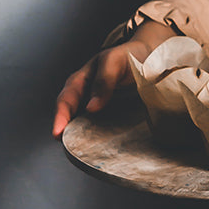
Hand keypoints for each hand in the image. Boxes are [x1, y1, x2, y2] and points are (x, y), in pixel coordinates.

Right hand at [52, 20, 174, 138]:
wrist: (150, 58)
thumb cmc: (129, 56)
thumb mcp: (114, 61)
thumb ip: (103, 81)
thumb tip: (91, 108)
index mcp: (80, 82)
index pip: (65, 101)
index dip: (60, 118)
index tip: (58, 133)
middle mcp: (83, 97)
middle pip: (69, 117)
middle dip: (65, 133)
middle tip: (68, 148)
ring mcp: (95, 109)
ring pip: (81, 126)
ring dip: (80, 138)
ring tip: (83, 152)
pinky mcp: (108, 117)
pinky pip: (98, 129)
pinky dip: (97, 139)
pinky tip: (102, 148)